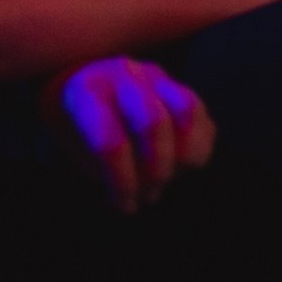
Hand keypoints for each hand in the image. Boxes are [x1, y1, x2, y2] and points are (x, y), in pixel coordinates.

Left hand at [45, 57, 214, 212]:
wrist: (88, 92)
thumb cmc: (80, 130)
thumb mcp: (76, 150)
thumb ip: (108, 169)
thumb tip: (142, 195)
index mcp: (88, 92)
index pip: (111, 141)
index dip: (122, 182)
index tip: (125, 205)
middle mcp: (124, 76)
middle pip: (154, 122)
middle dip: (156, 170)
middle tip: (148, 193)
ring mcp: (156, 77)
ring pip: (188, 112)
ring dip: (182, 158)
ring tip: (165, 178)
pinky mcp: (181, 88)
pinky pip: (205, 121)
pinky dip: (197, 152)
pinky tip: (177, 165)